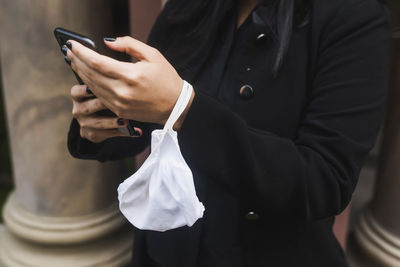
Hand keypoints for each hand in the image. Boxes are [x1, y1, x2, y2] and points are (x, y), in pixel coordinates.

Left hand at [65, 36, 193, 129]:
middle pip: (91, 74)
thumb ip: (129, 45)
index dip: (82, 52)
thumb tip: (108, 42)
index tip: (72, 44)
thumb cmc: (167, 79)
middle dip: (77, 61)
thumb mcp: (153, 55)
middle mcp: (122, 92)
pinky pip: (99, 96)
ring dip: (81, 73)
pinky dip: (90, 85)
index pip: (97, 62)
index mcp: (131, 76)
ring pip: (92, 86)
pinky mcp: (120, 112)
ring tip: (74, 61)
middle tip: (68, 50)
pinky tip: (86, 77)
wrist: (176, 106)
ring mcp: (120, 104)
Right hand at [70, 84, 142, 142]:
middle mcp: (79, 109)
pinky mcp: (93, 135)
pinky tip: (136, 131)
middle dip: (101, 105)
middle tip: (117, 102)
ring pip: (96, 124)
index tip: (94, 89)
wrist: (104, 119)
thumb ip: (108, 79)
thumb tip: (123, 65)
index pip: (76, 92)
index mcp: (78, 95)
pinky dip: (122, 133)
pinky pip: (107, 135)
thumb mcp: (105, 86)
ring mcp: (85, 123)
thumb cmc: (108, 96)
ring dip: (112, 122)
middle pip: (86, 108)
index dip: (84, 91)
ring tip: (126, 121)